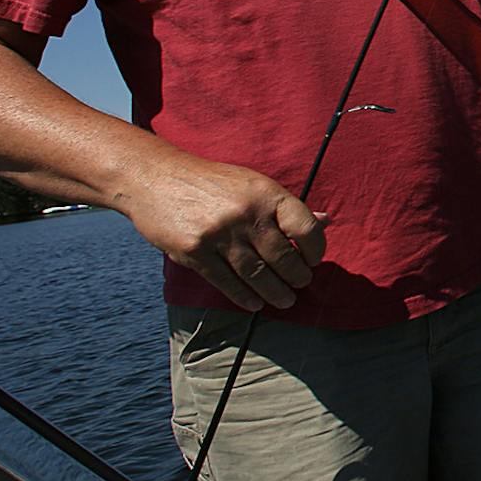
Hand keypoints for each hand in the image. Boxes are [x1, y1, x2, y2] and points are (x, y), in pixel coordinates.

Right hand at [119, 157, 329, 310]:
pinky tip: (254, 303)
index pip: (305, 227)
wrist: (156, 177)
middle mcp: (245, 213)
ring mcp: (218, 233)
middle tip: (300, 285)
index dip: (316, 249)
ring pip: (256, 274)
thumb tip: (325, 221)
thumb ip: (285, 207)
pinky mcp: (194, 251)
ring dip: (274, 293)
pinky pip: (226, 281)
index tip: (314, 260)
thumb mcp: (252, 184)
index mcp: (265, 193)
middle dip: (296, 277)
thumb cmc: (211, 183)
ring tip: (284, 301)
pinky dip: (244, 296)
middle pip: (282, 256)